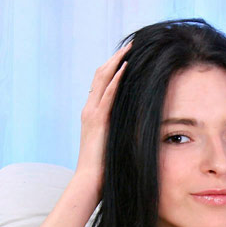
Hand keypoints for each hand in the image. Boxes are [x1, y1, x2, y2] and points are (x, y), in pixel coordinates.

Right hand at [75, 42, 131, 193]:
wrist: (89, 182)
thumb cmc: (103, 169)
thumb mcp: (113, 145)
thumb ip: (119, 134)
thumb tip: (136, 130)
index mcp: (93, 115)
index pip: (102, 84)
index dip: (114, 68)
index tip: (128, 56)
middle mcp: (90, 110)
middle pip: (101, 75)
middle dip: (116, 58)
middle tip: (131, 45)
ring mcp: (92, 114)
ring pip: (103, 79)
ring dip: (117, 61)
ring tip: (131, 48)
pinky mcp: (98, 120)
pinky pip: (108, 94)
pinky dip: (116, 79)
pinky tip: (126, 67)